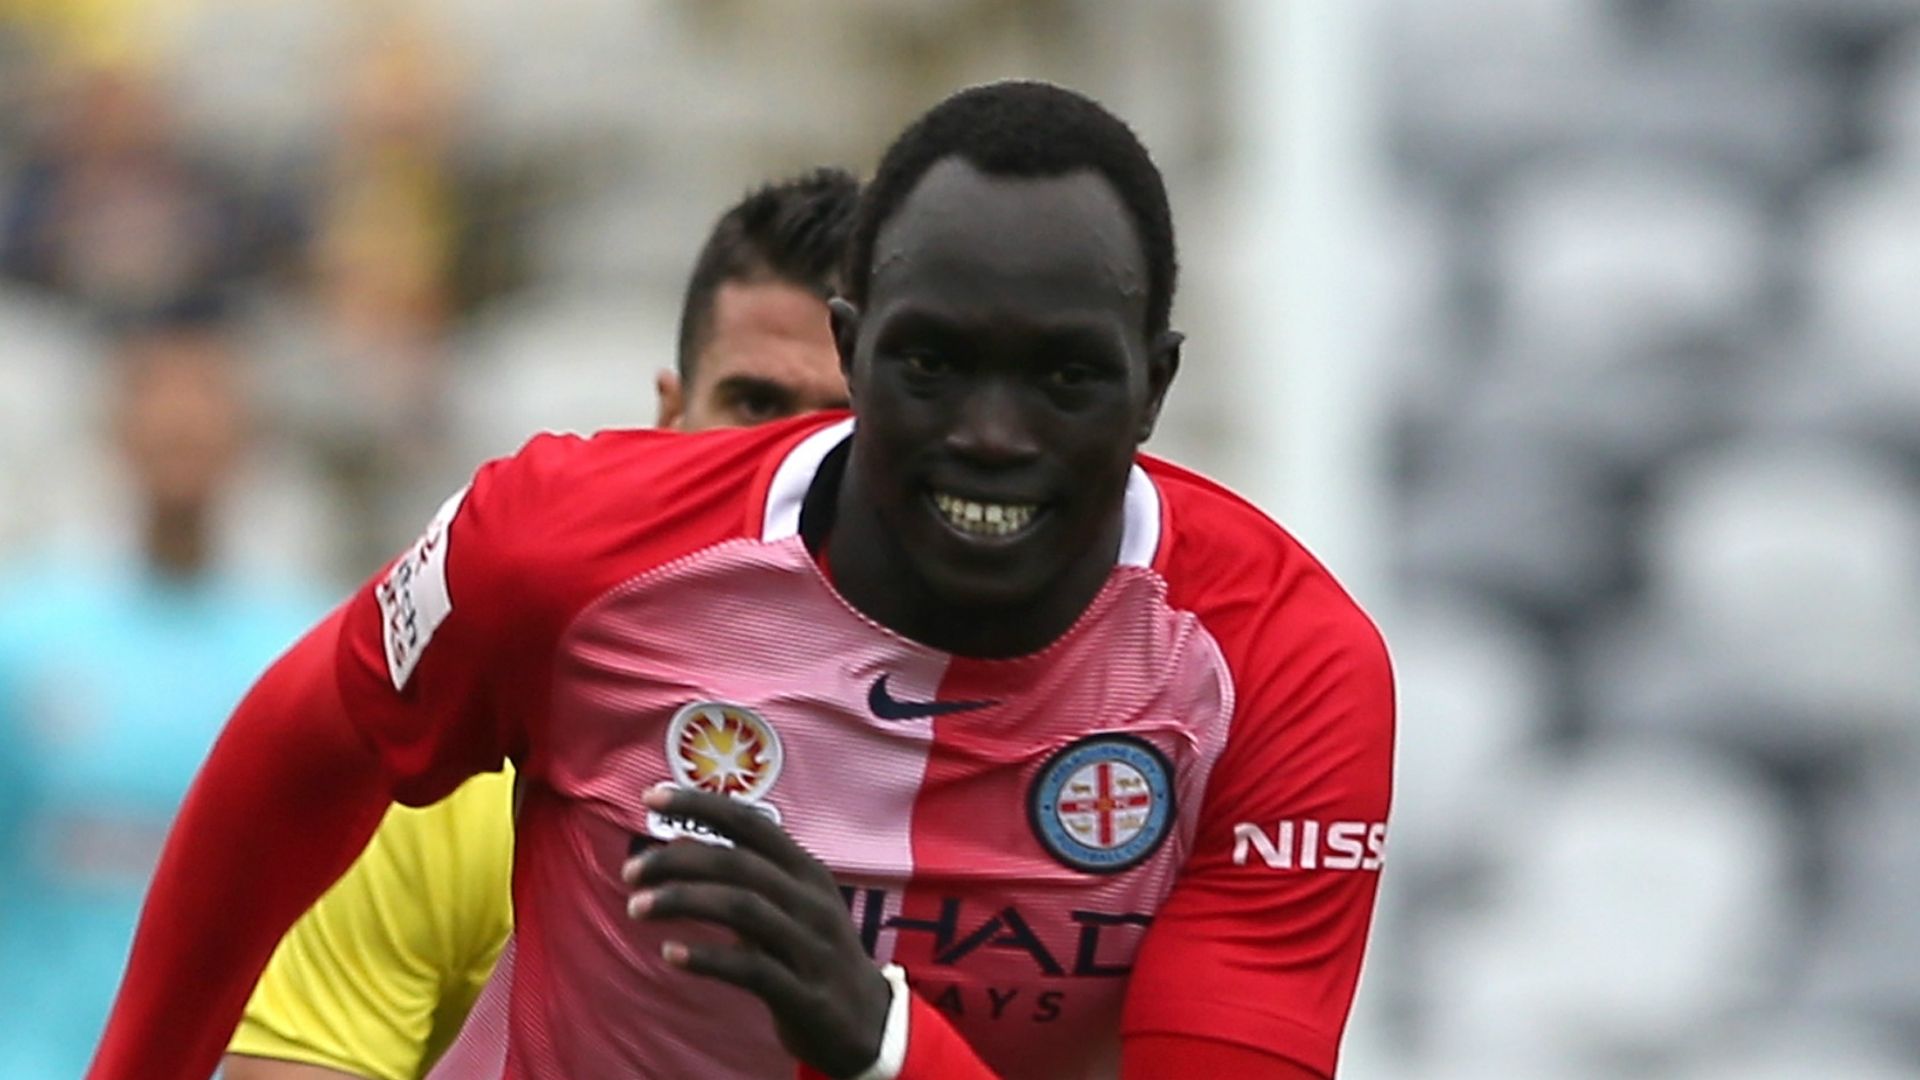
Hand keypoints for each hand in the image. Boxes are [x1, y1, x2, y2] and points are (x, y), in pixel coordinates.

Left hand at [623, 786, 893, 1077]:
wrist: (868, 1023)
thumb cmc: (814, 954)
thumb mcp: (791, 907)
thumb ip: (744, 878)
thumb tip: (678, 846)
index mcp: (807, 871)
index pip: (752, 824)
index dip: (702, 806)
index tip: (653, 797)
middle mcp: (811, 901)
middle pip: (739, 865)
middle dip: (678, 861)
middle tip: (631, 872)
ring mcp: (810, 946)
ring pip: (742, 908)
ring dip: (684, 902)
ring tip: (637, 908)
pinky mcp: (803, 993)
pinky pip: (751, 968)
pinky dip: (707, 957)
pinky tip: (670, 952)